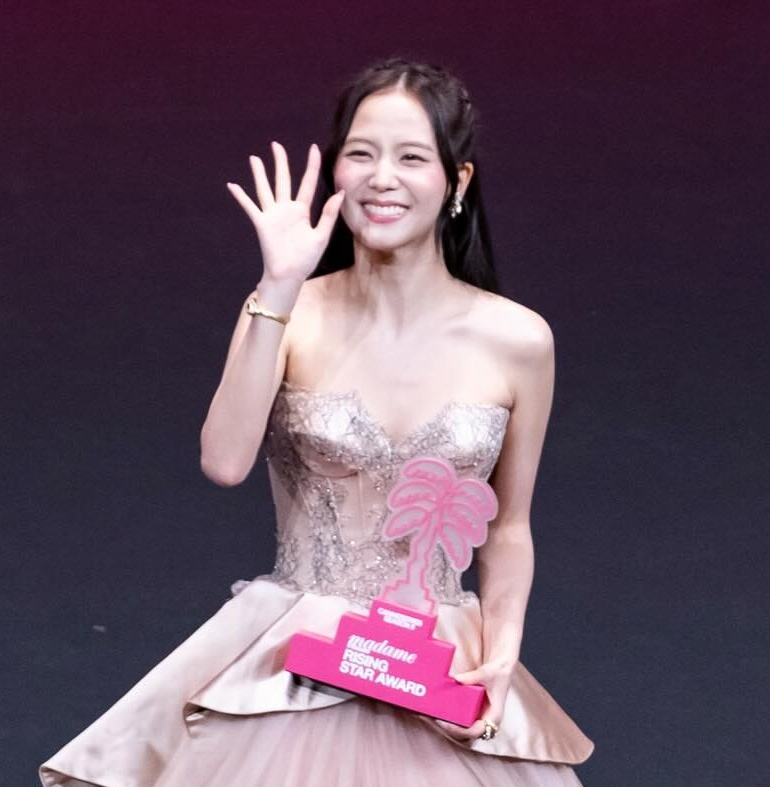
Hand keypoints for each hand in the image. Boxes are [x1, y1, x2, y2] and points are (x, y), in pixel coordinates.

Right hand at [227, 142, 344, 285]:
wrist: (289, 275)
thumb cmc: (306, 259)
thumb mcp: (321, 236)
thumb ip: (329, 214)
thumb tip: (340, 193)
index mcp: (302, 212)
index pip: (307, 183)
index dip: (311, 166)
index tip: (314, 149)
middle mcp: (286, 210)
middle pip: (283, 180)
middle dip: (280, 162)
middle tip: (276, 145)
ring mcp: (273, 215)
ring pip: (265, 189)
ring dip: (259, 174)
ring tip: (254, 158)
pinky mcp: (262, 224)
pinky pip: (250, 207)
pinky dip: (241, 197)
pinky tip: (233, 185)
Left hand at [436, 658, 513, 741]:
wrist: (502, 667)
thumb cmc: (498, 671)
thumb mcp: (487, 673)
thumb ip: (473, 677)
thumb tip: (455, 679)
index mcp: (494, 715)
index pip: (476, 731)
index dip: (462, 731)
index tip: (448, 725)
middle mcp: (487, 719)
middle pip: (467, 732)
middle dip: (452, 729)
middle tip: (438, 720)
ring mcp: (480, 715)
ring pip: (464, 727)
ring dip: (451, 724)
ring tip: (436, 717)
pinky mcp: (474, 709)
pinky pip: (463, 718)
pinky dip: (453, 717)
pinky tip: (441, 711)